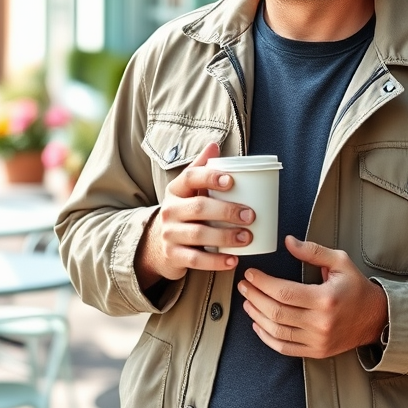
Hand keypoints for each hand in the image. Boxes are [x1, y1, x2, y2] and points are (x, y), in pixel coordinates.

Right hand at [135, 142, 256, 288]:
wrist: (156, 244)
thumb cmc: (182, 211)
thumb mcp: (187, 190)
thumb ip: (201, 169)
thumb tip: (214, 146)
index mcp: (175, 190)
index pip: (190, 177)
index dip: (210, 177)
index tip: (232, 180)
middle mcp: (169, 210)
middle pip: (198, 207)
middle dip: (227, 211)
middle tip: (251, 215)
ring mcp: (170, 234)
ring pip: (199, 235)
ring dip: (226, 236)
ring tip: (247, 237)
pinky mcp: (173, 256)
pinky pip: (196, 259)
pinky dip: (216, 262)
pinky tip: (233, 260)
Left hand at [238, 236, 387, 358]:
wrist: (375, 318)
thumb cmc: (356, 287)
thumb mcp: (340, 261)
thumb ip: (313, 251)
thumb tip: (288, 241)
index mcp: (325, 298)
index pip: (283, 291)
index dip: (262, 283)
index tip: (250, 274)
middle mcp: (320, 322)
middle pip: (276, 311)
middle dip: (254, 297)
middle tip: (244, 285)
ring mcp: (317, 340)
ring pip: (276, 331)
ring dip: (256, 315)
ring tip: (247, 302)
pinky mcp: (316, 351)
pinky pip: (284, 347)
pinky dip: (267, 337)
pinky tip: (258, 323)